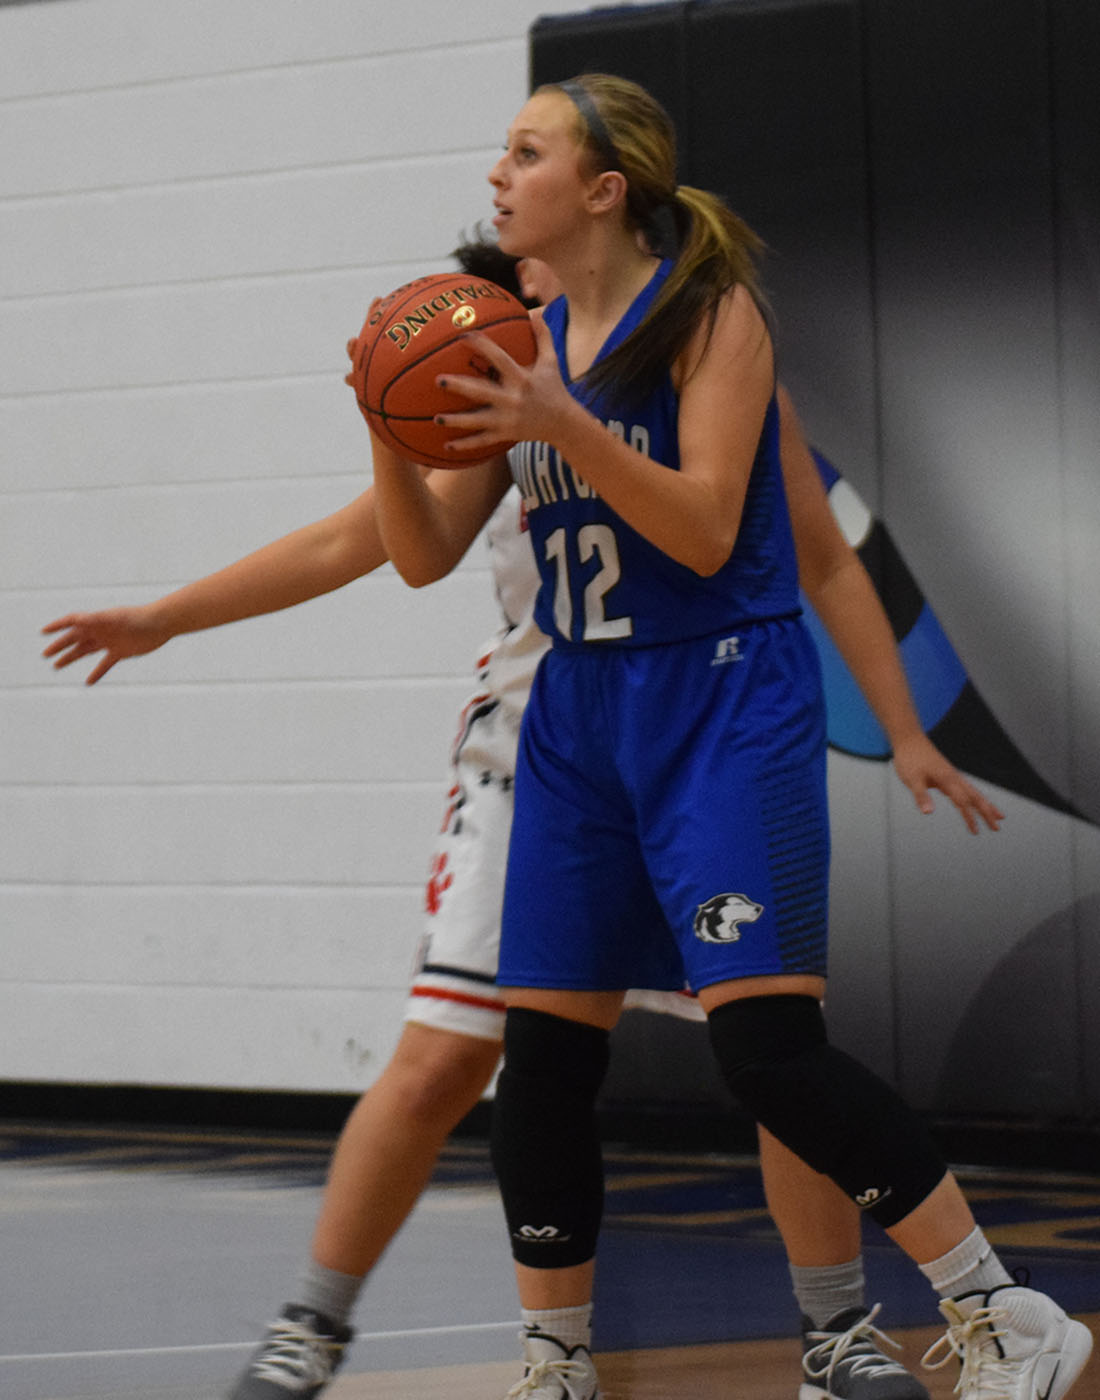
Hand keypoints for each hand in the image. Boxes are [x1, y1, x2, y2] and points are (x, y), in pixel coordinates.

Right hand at [41, 607, 170, 684]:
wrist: (160, 624)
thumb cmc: (138, 617)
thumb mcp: (115, 618)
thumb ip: (96, 619)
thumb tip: (78, 620)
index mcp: (96, 620)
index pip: (72, 621)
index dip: (57, 626)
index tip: (43, 632)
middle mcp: (100, 630)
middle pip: (75, 639)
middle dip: (60, 646)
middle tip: (45, 655)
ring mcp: (109, 641)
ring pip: (86, 651)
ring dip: (71, 657)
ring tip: (57, 665)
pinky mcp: (120, 652)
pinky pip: (104, 664)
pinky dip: (97, 673)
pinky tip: (88, 682)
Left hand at [433, 311, 575, 455]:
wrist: (564, 424)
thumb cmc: (554, 388)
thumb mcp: (551, 362)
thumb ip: (543, 336)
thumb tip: (535, 311)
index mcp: (522, 379)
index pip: (499, 359)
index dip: (482, 346)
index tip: (464, 335)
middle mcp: (513, 400)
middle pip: (481, 393)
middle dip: (459, 387)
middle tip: (437, 380)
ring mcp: (508, 420)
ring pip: (477, 421)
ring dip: (456, 421)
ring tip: (436, 418)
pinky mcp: (505, 435)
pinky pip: (482, 441)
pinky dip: (465, 445)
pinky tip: (447, 446)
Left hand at [890, 732, 1003, 832]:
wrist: (909, 738)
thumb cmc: (909, 758)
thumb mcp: (911, 779)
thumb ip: (921, 796)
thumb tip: (928, 812)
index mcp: (947, 779)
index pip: (962, 802)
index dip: (969, 817)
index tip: (976, 831)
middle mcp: (953, 777)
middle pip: (975, 797)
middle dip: (987, 812)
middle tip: (997, 828)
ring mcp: (951, 775)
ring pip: (973, 793)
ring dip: (984, 805)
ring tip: (997, 816)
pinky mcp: (947, 774)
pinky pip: (965, 789)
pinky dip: (973, 798)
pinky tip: (973, 804)